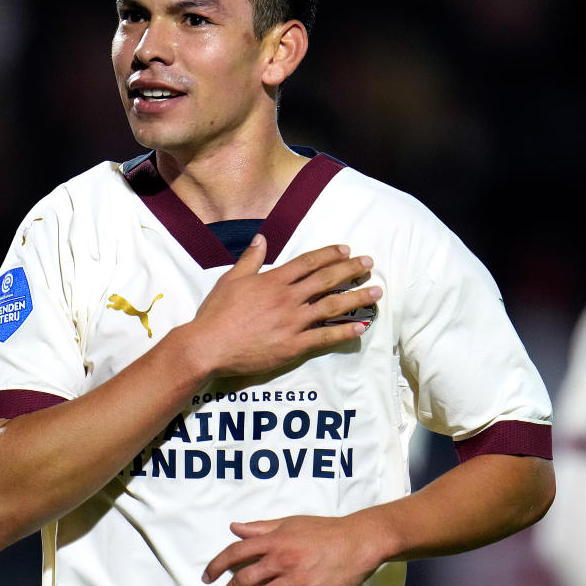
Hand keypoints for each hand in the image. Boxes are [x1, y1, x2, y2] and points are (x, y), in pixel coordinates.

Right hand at [186, 236, 381, 377]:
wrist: (208, 346)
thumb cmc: (216, 313)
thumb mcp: (231, 280)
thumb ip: (250, 259)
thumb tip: (262, 239)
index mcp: (273, 280)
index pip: (308, 263)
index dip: (329, 254)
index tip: (346, 250)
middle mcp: (287, 298)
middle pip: (326, 280)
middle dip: (351, 270)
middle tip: (369, 263)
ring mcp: (292, 322)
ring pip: (331, 306)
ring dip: (356, 298)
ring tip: (376, 292)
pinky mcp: (293, 346)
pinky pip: (324, 337)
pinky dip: (344, 331)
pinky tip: (361, 327)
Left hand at [202, 514, 383, 585]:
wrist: (359, 541)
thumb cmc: (325, 530)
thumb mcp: (290, 522)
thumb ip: (260, 528)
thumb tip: (235, 528)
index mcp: (274, 540)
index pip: (234, 552)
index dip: (216, 566)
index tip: (207, 578)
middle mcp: (281, 559)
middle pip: (241, 582)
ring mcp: (296, 579)